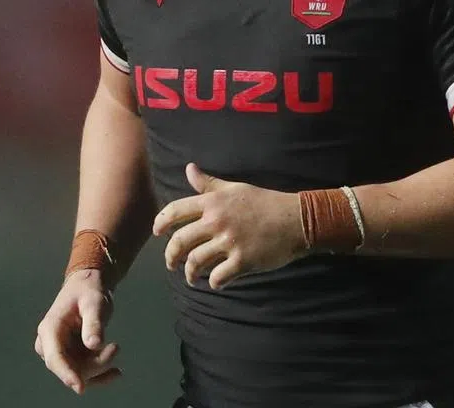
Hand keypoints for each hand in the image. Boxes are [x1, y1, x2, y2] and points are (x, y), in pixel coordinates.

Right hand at [34, 269, 120, 393]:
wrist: (87, 288)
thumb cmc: (89, 292)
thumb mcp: (94, 303)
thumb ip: (94, 323)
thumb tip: (94, 345)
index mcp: (50, 329)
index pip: (55, 357)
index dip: (67, 374)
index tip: (80, 387)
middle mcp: (50, 344)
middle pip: (70, 367)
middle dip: (95, 363)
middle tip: (115, 347)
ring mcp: (60, 352)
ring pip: (79, 372)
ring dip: (100, 365)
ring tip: (115, 348)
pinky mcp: (70, 356)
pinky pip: (84, 372)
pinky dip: (101, 373)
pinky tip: (116, 372)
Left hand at [152, 163, 307, 288]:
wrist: (296, 219)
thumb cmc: (265, 202)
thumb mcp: (235, 188)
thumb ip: (209, 184)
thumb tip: (189, 169)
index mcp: (213, 203)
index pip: (175, 211)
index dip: (161, 223)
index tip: (157, 232)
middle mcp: (217, 221)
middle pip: (179, 242)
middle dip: (170, 256)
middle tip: (171, 264)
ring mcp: (229, 242)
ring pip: (195, 262)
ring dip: (189, 273)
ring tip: (191, 277)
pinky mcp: (242, 261)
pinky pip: (218, 277)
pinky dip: (214, 283)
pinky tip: (216, 282)